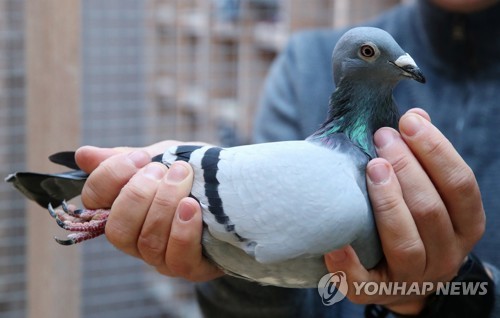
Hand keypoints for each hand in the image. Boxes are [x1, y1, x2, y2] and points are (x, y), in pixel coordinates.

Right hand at [75, 141, 223, 280]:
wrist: (236, 188)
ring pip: (148, 242)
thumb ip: (125, 158)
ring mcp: (161, 256)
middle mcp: (136, 237)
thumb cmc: (193, 174)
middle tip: (163, 170)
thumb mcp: (162, 157)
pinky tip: (192, 208)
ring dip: (164, 205)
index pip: (94, 200)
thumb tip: (83, 155)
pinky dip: (182, 230)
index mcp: (122, 208)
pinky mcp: (190, 267)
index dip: (111, 177)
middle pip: (118, 229)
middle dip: (139, 194)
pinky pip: (177, 257)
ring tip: (183, 178)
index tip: (141, 157)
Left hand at [325, 109, 484, 313]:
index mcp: (465, 225)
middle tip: (382, 137)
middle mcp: (447, 253)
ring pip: (405, 243)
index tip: (409, 122)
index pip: (460, 185)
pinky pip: (363, 282)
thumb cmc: (415, 224)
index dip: (436, 151)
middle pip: (431, 210)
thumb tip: (416, 115)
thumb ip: (424, 159)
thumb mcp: (430, 194)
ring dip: (388, 202)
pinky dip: (348, 264)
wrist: (405, 280)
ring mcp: (415, 277)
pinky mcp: (379, 292)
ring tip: (372, 168)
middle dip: (407, 168)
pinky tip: (335, 242)